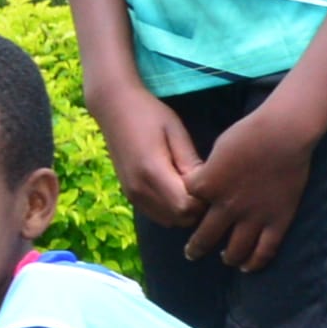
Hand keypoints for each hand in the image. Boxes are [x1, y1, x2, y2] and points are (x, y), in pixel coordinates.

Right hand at [88, 76, 199, 234]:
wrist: (113, 107)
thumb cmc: (149, 114)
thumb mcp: (176, 132)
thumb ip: (190, 162)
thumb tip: (208, 186)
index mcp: (152, 172)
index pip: (187, 207)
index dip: (205, 201)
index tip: (214, 183)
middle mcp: (139, 189)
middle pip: (179, 218)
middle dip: (198, 208)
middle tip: (207, 184)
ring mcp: (132, 194)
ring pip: (168, 220)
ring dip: (184, 210)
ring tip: (192, 185)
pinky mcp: (129, 194)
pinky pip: (157, 214)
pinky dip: (171, 209)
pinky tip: (178, 187)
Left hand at [177, 96, 317, 271]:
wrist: (283, 133)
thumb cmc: (249, 133)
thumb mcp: (217, 150)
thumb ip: (210, 172)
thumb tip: (209, 181)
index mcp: (206, 187)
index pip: (187, 205)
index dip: (187, 211)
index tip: (189, 215)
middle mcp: (225, 207)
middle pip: (204, 237)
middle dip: (196, 248)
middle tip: (192, 253)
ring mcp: (253, 216)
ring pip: (235, 249)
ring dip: (227, 257)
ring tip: (226, 259)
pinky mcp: (277, 220)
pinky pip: (265, 249)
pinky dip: (255, 262)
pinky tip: (249, 267)